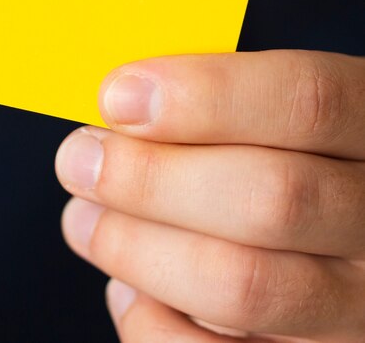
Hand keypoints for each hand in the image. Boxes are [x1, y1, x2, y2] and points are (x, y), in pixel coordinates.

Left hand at [55, 50, 364, 340]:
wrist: (340, 235)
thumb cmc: (285, 159)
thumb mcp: (278, 115)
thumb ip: (221, 109)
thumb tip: (121, 112)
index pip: (307, 100)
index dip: (205, 94)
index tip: (117, 96)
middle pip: (270, 198)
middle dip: (149, 179)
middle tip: (79, 160)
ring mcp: (363, 306)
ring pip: (245, 285)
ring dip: (136, 248)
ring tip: (85, 219)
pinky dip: (154, 325)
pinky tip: (129, 288)